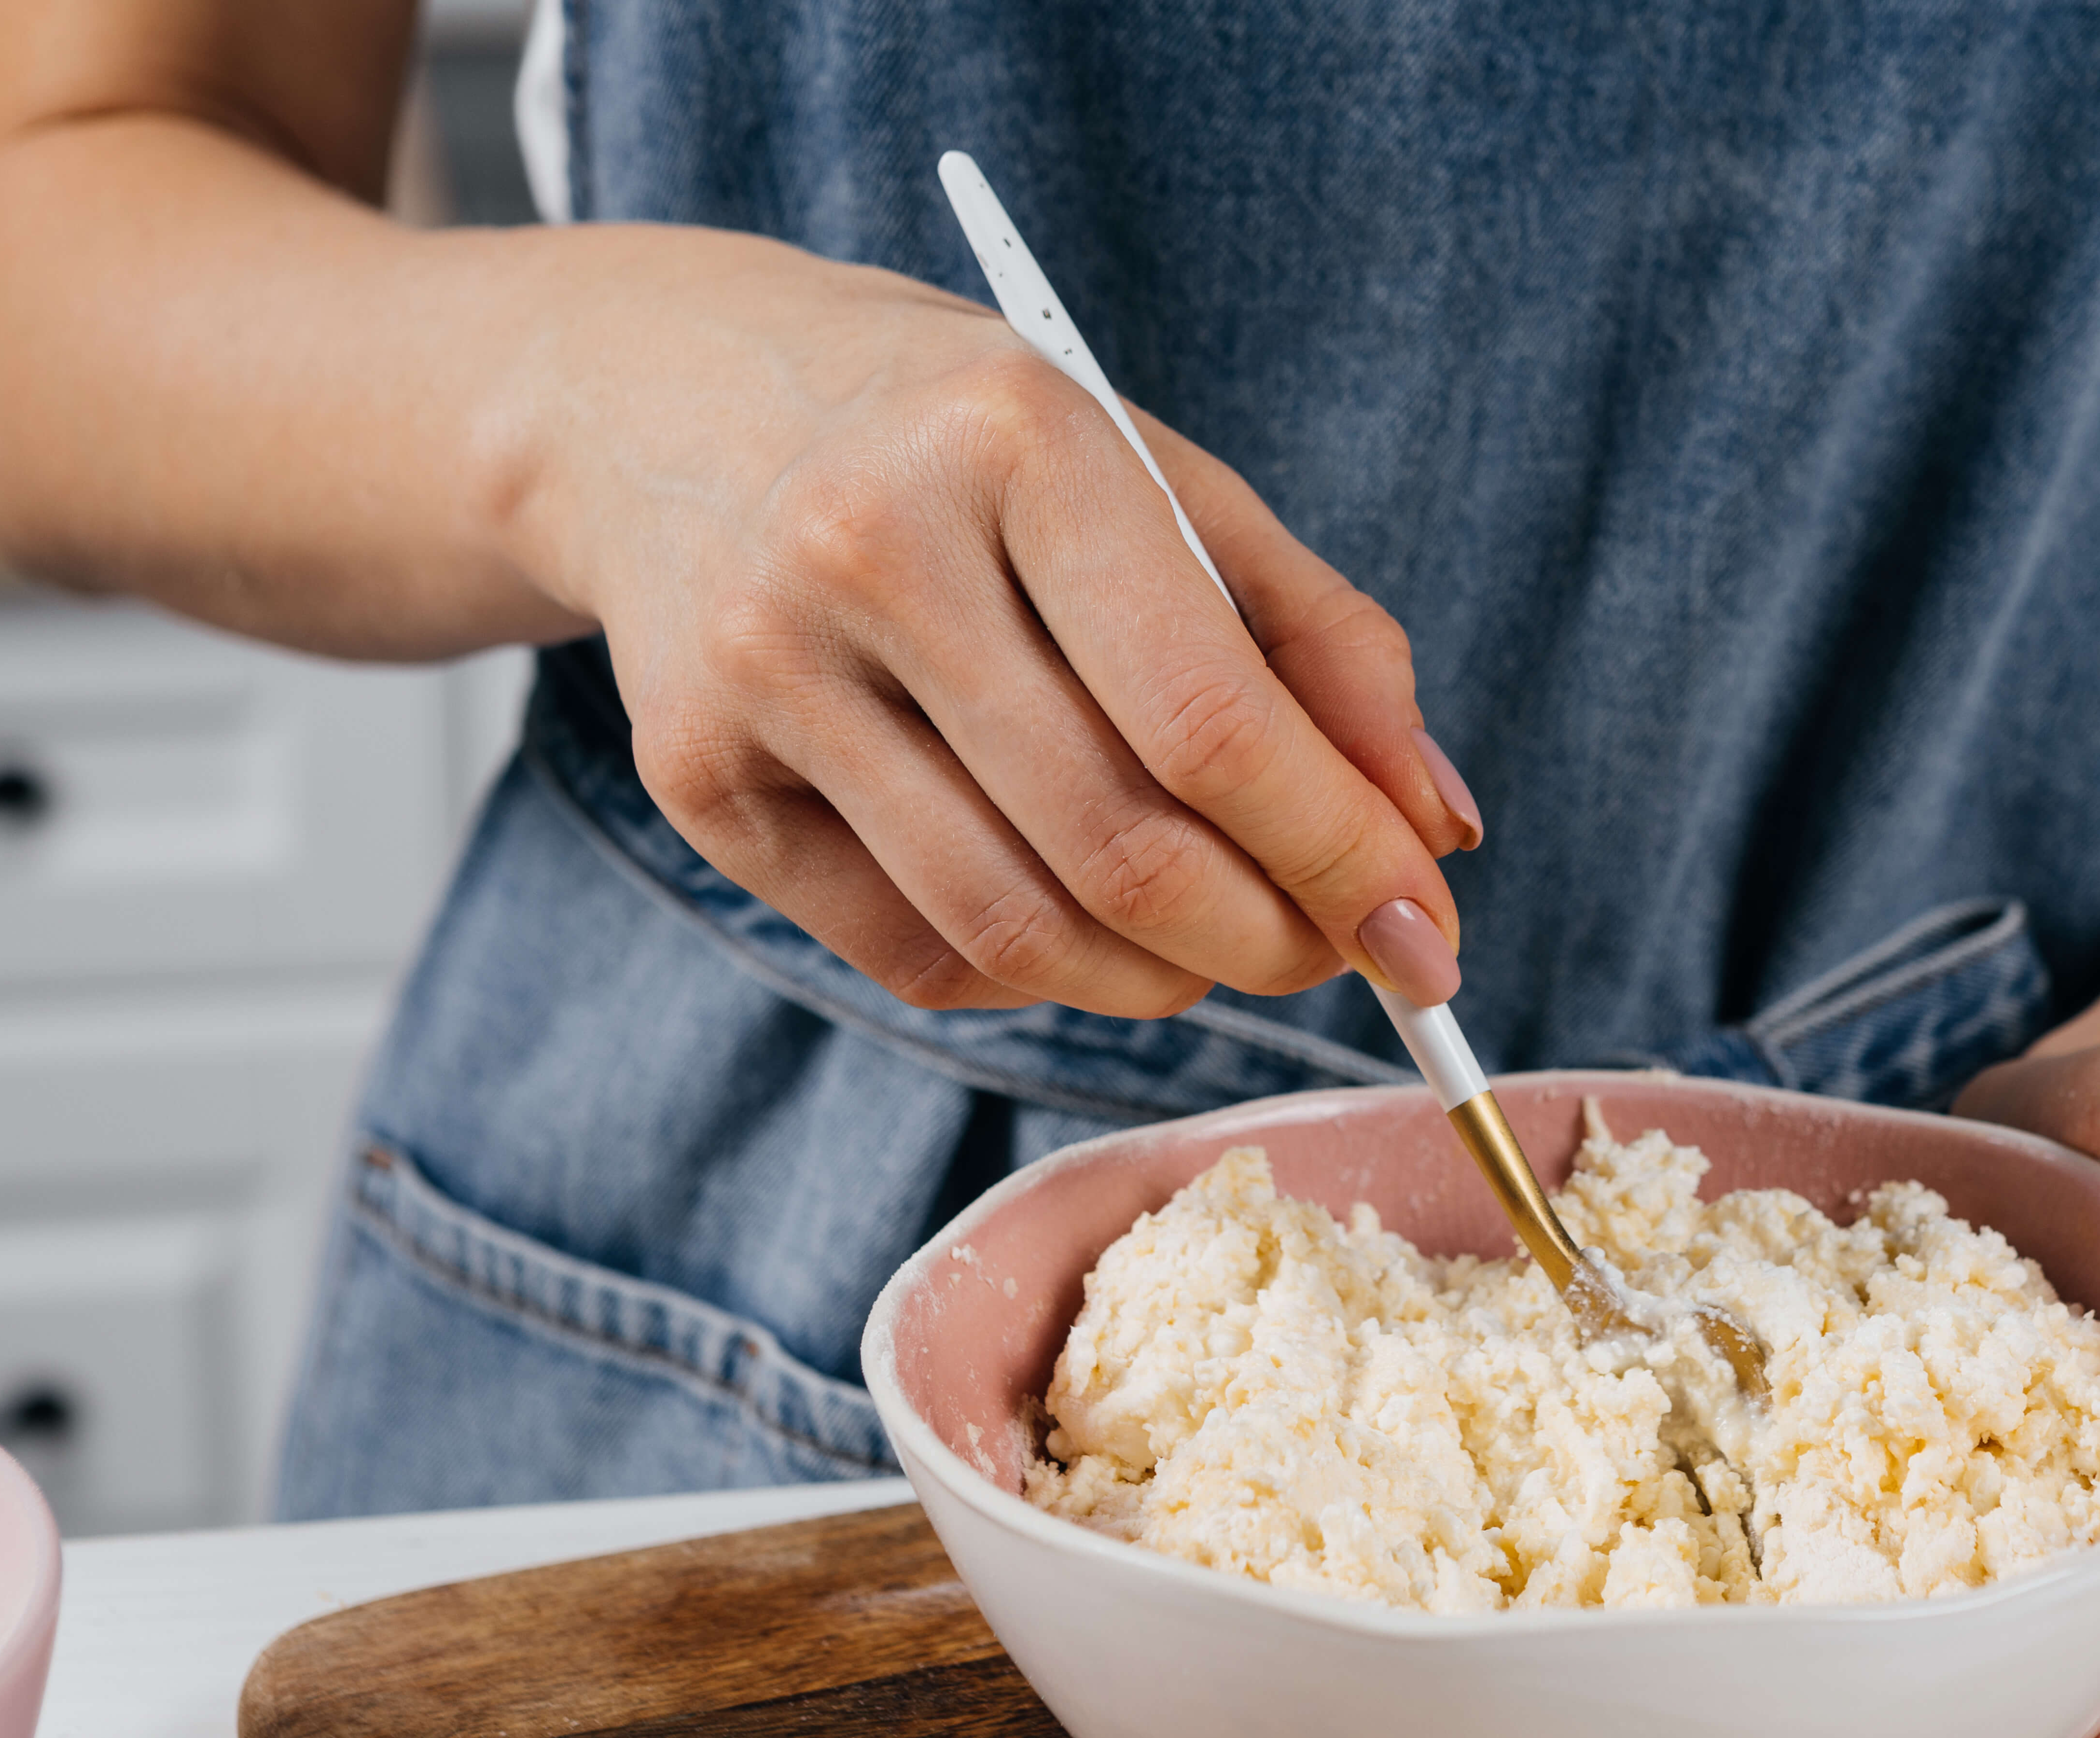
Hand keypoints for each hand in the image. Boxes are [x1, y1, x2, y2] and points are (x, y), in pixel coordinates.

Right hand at [503, 231, 1480, 1016]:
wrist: (666, 397)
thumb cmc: (964, 444)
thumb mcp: (1159, 481)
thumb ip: (1321, 646)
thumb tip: (1433, 828)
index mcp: (1019, 442)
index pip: (1211, 721)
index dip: (1338, 855)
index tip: (1425, 934)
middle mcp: (873, 548)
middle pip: (1120, 849)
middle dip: (1269, 940)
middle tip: (1335, 953)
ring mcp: (767, 670)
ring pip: (1018, 932)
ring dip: (1160, 978)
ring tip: (1215, 941)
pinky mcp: (698, 776)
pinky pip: (915, 953)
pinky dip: (1034, 975)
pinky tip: (1073, 914)